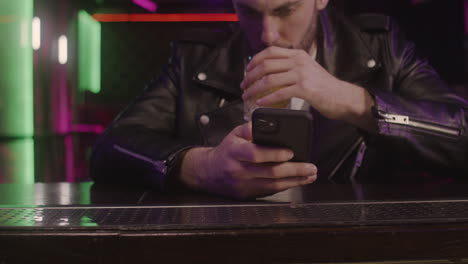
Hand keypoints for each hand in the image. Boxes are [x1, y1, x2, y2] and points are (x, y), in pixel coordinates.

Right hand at [179, 123, 317, 198]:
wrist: (209, 172)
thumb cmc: (226, 151)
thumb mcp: (234, 135)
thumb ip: (251, 128)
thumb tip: (270, 125)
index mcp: (234, 152)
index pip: (255, 154)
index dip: (274, 154)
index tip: (290, 152)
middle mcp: (238, 170)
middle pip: (270, 172)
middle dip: (294, 170)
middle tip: (310, 167)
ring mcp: (243, 185)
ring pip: (273, 185)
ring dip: (295, 180)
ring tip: (309, 175)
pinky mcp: (248, 194)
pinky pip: (270, 191)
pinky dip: (286, 186)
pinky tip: (297, 181)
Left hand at [241, 47, 375, 130]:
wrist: (342, 96)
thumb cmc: (323, 87)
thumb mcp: (307, 69)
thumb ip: (291, 67)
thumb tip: (269, 72)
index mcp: (298, 54)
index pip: (270, 51)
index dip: (254, 61)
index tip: (246, 71)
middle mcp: (299, 61)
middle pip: (266, 64)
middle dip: (250, 76)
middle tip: (244, 86)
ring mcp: (302, 74)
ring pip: (270, 79)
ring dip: (255, 89)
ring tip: (248, 96)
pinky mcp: (304, 88)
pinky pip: (279, 93)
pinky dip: (267, 99)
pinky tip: (260, 104)